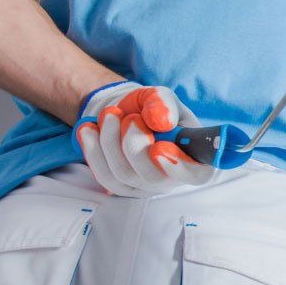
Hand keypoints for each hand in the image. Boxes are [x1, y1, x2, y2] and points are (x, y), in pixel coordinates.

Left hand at [71, 81, 215, 195]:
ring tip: (109, 114)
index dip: (180, 166)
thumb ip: (164, 105)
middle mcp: (172, 179)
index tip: (159, 148)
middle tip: (129, 118)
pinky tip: (88, 129)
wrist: (127, 113)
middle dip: (134, 144)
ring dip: (110, 141)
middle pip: (153, 176)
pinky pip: (104, 175)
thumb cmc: (153, 109)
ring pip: (124, 174)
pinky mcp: (120, 187)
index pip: (196, 173)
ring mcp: (145, 186)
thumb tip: (161, 121)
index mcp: (194, 158)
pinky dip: (93, 150)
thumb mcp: (162, 98)